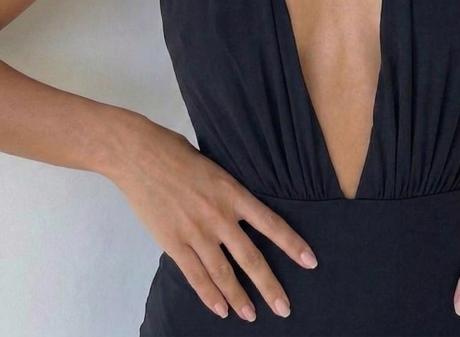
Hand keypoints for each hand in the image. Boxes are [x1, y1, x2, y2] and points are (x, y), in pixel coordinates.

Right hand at [107, 118, 317, 321]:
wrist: (139, 154)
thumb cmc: (175, 152)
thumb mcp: (214, 166)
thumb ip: (228, 190)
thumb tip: (239, 207)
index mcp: (233, 192)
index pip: (271, 223)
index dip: (292, 244)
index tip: (310, 262)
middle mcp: (218, 216)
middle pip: (251, 258)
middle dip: (270, 286)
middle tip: (284, 308)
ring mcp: (195, 232)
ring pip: (224, 273)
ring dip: (239, 298)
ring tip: (252, 316)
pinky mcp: (172, 242)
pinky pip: (195, 275)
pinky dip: (209, 295)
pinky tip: (221, 309)